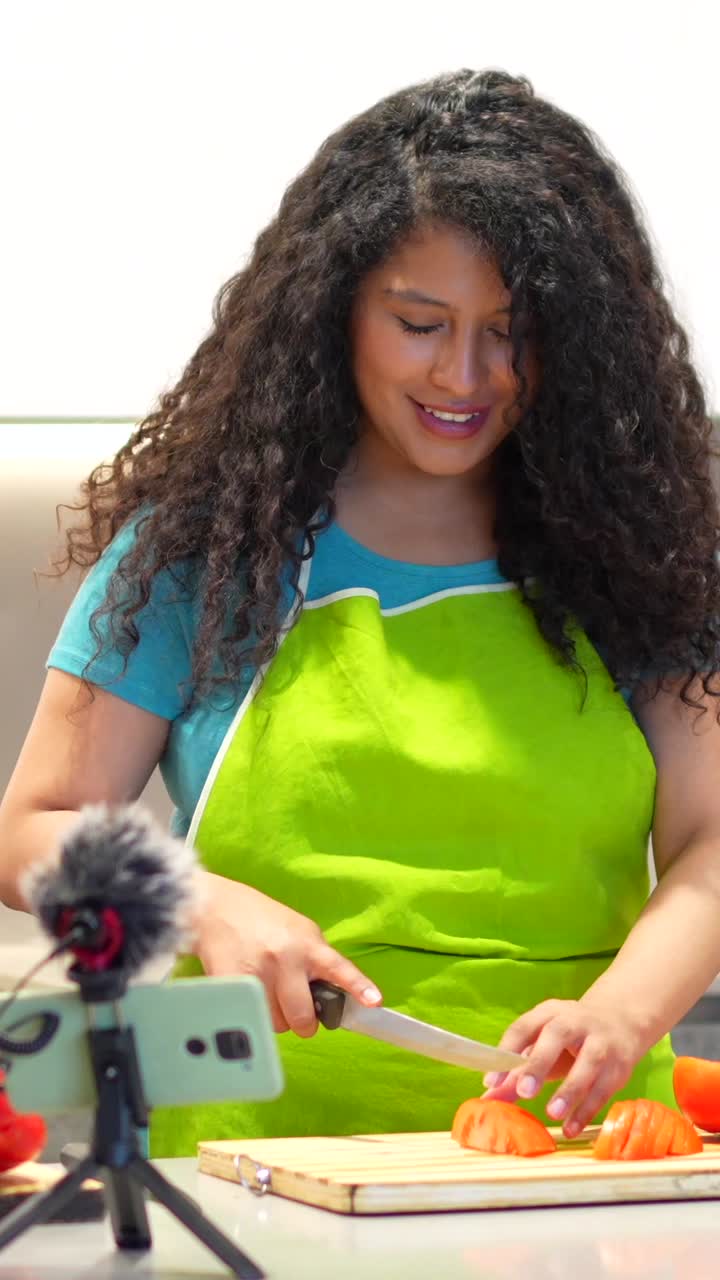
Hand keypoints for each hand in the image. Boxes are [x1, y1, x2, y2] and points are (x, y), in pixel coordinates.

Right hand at [191, 872, 381, 1036]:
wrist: (217, 907)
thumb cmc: (262, 920)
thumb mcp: (298, 930)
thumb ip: (317, 958)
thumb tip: (335, 992)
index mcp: (307, 944)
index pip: (338, 968)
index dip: (358, 987)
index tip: (374, 1002)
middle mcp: (286, 958)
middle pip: (303, 1017)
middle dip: (303, 1022)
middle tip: (297, 1013)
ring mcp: (258, 973)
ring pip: (276, 1024)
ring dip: (274, 1017)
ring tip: (266, 992)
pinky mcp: (233, 985)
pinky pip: (251, 1019)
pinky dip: (253, 1014)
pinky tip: (250, 995)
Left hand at [481, 997, 648, 1137]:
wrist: (620, 1021)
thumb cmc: (570, 1039)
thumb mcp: (542, 1046)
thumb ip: (516, 1071)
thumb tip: (487, 1097)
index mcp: (549, 1012)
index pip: (524, 1027)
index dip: (507, 1052)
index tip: (491, 1082)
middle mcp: (575, 1021)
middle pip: (557, 1035)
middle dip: (539, 1063)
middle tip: (524, 1092)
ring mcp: (601, 1041)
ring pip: (588, 1062)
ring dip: (570, 1089)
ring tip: (552, 1113)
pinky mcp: (619, 1065)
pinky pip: (604, 1088)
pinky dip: (587, 1110)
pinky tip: (571, 1127)